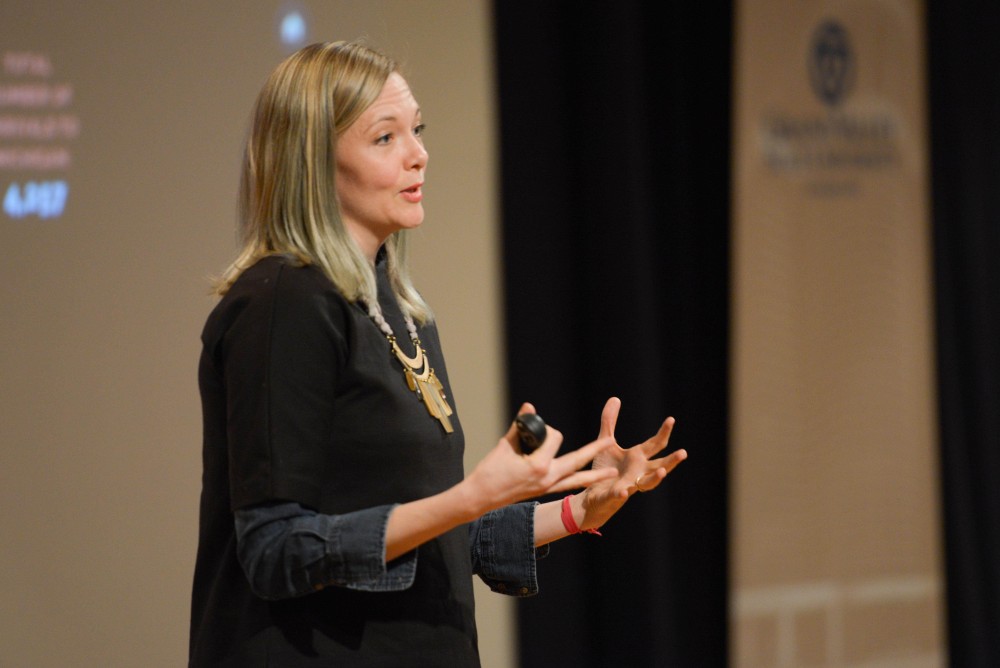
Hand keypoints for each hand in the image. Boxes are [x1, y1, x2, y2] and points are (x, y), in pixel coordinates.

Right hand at [462, 403, 616, 515]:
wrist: (481, 497)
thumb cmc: (489, 471)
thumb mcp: (504, 446)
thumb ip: (519, 426)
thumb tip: (529, 406)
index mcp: (538, 466)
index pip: (554, 439)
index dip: (547, 429)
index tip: (535, 427)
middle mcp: (547, 478)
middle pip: (577, 460)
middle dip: (594, 450)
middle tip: (611, 440)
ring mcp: (547, 487)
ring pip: (577, 479)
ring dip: (595, 475)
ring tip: (613, 473)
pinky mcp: (544, 491)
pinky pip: (566, 486)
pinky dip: (578, 482)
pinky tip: (588, 481)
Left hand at [576, 397, 686, 530]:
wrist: (592, 494)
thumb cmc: (604, 469)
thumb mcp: (606, 442)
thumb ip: (610, 422)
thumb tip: (615, 398)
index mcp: (637, 457)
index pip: (655, 444)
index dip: (663, 432)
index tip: (671, 419)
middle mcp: (638, 471)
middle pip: (658, 466)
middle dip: (671, 460)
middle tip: (683, 453)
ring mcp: (629, 485)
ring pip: (647, 483)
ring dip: (656, 478)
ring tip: (663, 472)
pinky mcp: (614, 495)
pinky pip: (619, 495)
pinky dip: (622, 493)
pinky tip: (624, 490)